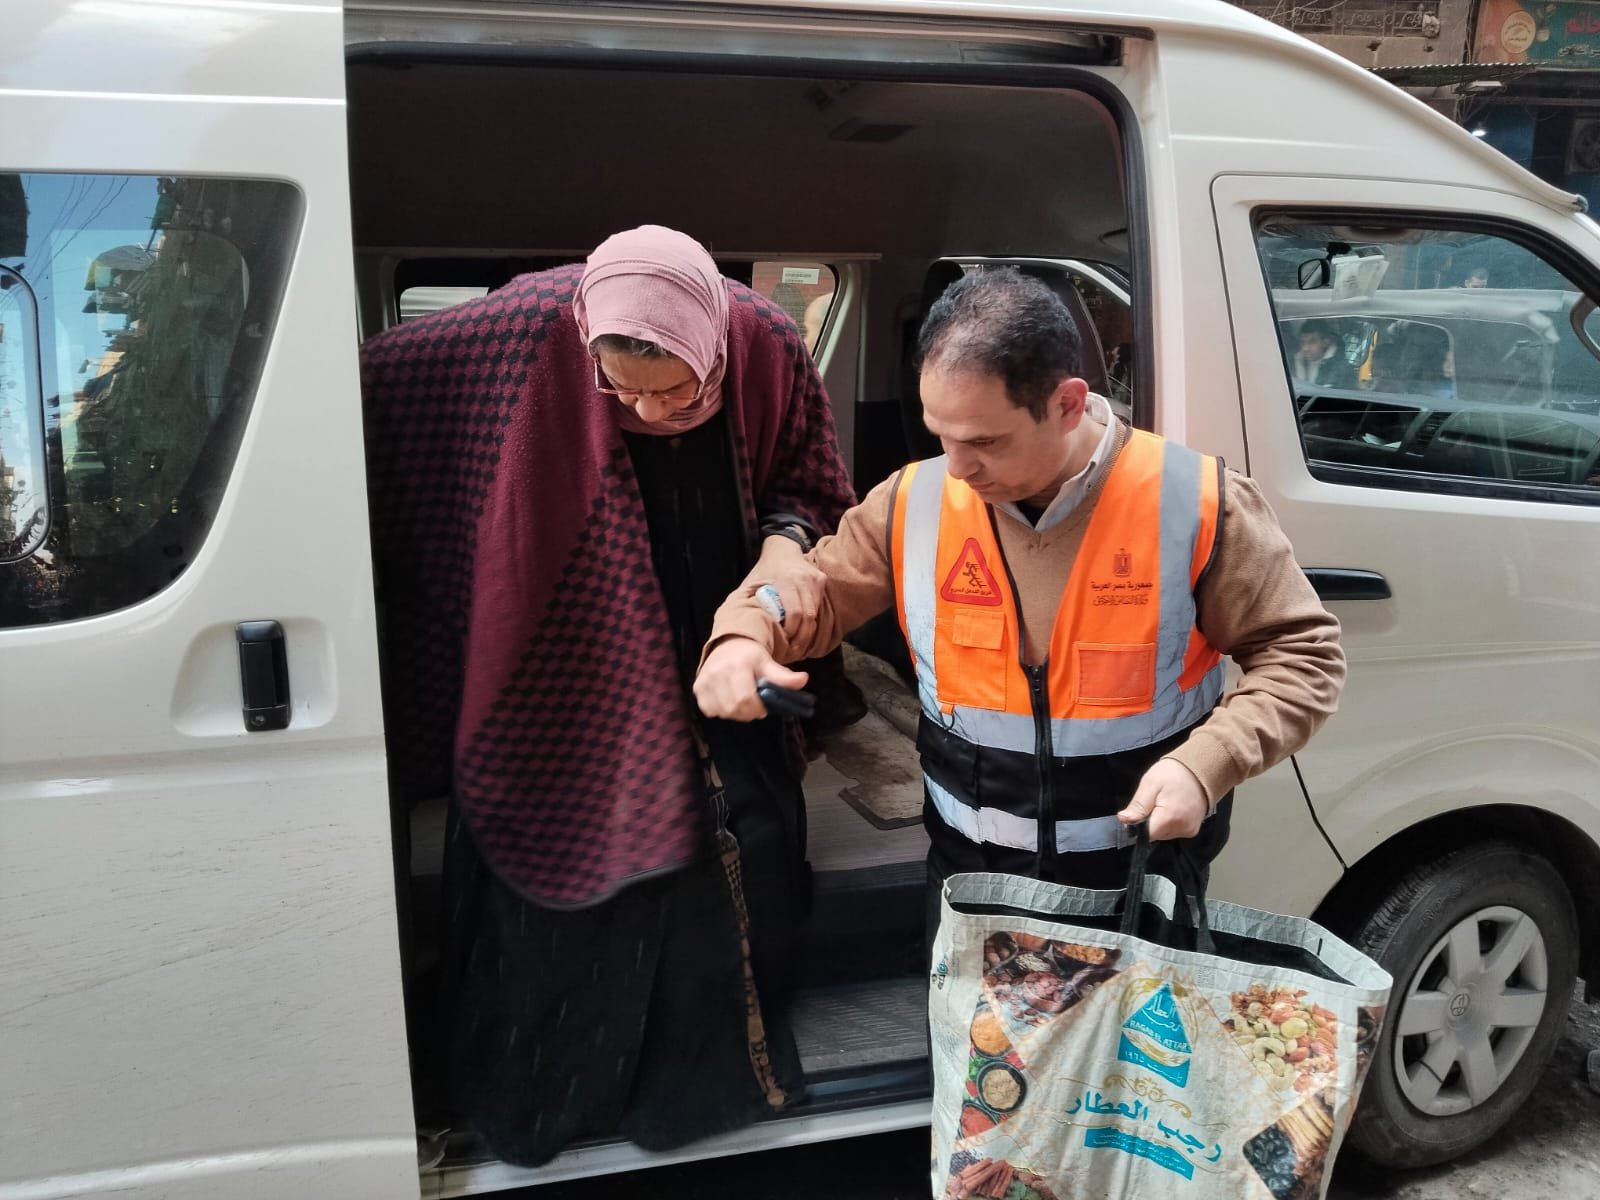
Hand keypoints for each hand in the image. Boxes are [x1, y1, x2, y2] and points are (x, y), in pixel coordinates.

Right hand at [693, 637, 809, 721]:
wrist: (728, 643)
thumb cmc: (750, 655)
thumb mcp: (768, 662)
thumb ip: (783, 676)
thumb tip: (804, 680)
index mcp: (737, 666)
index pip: (746, 699)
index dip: (757, 709)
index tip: (764, 707)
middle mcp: (717, 673)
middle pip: (734, 708)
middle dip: (748, 713)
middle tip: (754, 706)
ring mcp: (704, 681)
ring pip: (722, 712)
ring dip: (734, 712)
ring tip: (741, 701)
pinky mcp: (697, 688)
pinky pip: (709, 710)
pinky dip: (721, 710)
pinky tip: (728, 701)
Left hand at [750, 535, 825, 647]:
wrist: (781, 548)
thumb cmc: (763, 571)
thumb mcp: (751, 585)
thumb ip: (748, 604)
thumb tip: (744, 630)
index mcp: (784, 581)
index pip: (794, 614)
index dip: (790, 633)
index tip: (784, 645)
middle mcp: (802, 580)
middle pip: (807, 617)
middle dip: (801, 638)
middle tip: (793, 651)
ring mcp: (814, 579)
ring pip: (815, 615)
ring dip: (808, 633)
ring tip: (799, 646)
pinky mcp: (821, 580)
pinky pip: (819, 607)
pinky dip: (813, 622)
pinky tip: (805, 632)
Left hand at [1116, 759, 1209, 840]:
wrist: (1199, 769)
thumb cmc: (1173, 774)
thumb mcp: (1150, 784)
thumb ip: (1138, 805)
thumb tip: (1124, 819)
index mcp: (1170, 818)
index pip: (1146, 835)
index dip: (1138, 824)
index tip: (1140, 811)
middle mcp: (1182, 828)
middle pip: (1155, 834)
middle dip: (1150, 821)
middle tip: (1154, 801)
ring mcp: (1189, 830)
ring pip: (1163, 834)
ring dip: (1159, 821)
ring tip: (1165, 802)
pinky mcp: (1192, 830)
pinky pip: (1173, 831)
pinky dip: (1168, 822)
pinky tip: (1172, 807)